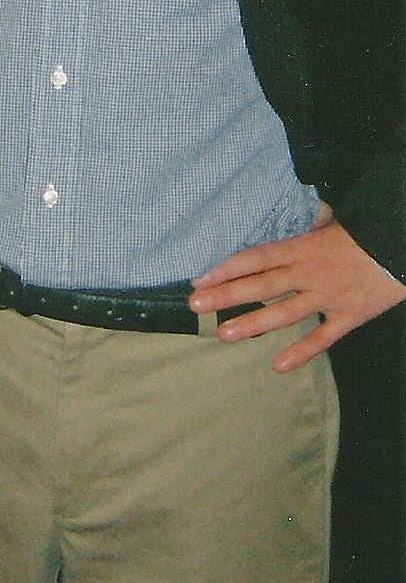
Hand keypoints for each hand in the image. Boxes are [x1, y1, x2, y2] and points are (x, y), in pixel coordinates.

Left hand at [190, 205, 405, 371]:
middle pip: (262, 285)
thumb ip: (301, 226)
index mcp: (303, 247)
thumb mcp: (328, 222)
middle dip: (226, 295)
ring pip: (286, 312)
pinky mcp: (349, 316)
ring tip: (223, 334)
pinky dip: (302, 351)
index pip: (256, 257)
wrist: (402, 246)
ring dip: (253, 324)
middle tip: (196, 305)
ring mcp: (329, 296)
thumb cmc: (364, 231)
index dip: (226, 268)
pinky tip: (278, 366)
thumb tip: (278, 216)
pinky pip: (323, 337)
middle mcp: (310, 272)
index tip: (199, 278)